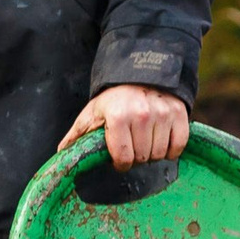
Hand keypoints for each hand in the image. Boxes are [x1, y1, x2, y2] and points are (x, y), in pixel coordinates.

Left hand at [61, 84, 189, 169]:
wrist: (138, 74)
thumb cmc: (113, 99)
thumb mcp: (91, 114)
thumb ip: (76, 135)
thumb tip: (60, 154)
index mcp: (118, 116)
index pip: (124, 158)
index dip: (121, 164)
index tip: (120, 159)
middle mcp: (142, 114)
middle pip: (142, 158)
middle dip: (136, 157)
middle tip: (133, 146)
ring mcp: (162, 113)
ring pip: (160, 154)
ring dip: (153, 152)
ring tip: (145, 140)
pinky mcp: (179, 113)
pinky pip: (178, 145)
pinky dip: (171, 148)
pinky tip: (161, 140)